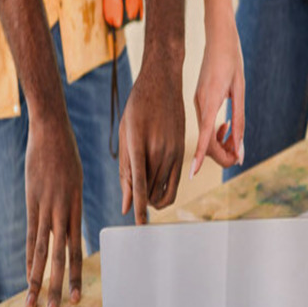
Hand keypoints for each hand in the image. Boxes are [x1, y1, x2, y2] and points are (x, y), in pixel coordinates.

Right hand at [24, 112, 82, 306]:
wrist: (53, 132)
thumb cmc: (64, 153)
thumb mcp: (72, 179)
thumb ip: (68, 202)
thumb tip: (64, 220)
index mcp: (77, 207)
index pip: (77, 249)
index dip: (77, 274)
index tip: (78, 296)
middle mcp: (65, 212)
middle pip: (63, 256)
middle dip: (61, 286)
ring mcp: (48, 208)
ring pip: (46, 251)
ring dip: (40, 280)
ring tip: (37, 304)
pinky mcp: (33, 202)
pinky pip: (32, 235)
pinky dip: (30, 257)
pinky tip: (28, 275)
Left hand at [119, 60, 184, 222]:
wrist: (163, 82)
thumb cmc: (138, 107)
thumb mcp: (125, 135)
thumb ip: (124, 170)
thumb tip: (126, 203)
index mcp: (139, 144)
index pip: (139, 185)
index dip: (138, 208)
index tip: (137, 224)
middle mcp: (159, 150)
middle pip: (151, 192)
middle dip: (141, 202)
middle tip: (133, 199)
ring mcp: (174, 151)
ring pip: (164, 191)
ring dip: (153, 199)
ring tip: (143, 193)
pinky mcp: (182, 151)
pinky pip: (176, 183)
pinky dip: (165, 192)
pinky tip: (155, 188)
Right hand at [191, 15, 244, 176]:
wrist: (219, 36)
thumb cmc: (233, 60)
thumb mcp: (240, 91)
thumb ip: (239, 121)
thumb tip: (240, 149)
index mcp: (209, 101)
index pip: (203, 137)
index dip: (198, 157)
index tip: (191, 175)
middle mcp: (199, 104)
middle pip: (206, 141)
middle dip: (221, 154)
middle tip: (240, 154)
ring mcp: (197, 102)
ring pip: (205, 134)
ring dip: (220, 143)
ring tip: (235, 138)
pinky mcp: (199, 99)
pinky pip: (205, 124)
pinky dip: (216, 132)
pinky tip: (227, 125)